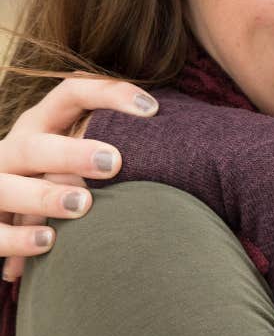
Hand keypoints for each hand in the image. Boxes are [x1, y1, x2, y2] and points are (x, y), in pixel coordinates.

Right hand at [0, 77, 157, 280]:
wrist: (3, 214)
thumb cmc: (62, 179)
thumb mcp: (79, 154)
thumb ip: (119, 143)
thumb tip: (193, 137)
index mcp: (41, 123)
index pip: (71, 92)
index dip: (109, 93)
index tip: (153, 108)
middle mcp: (14, 150)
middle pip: (36, 144)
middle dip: (71, 152)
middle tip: (114, 162)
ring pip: (7, 187)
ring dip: (44, 197)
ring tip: (82, 205)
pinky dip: (18, 239)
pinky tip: (49, 242)